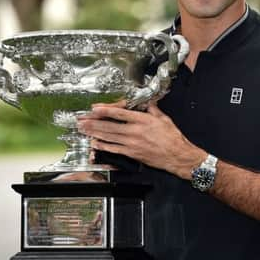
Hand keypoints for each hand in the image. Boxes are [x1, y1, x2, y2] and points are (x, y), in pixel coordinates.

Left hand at [77, 102, 206, 178]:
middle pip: (110, 126)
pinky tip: (95, 144)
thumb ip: (152, 109)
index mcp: (143, 120)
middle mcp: (135, 131)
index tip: (95, 108)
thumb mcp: (164, 118)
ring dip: (95, 133)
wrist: (178, 156)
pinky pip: (114, 149)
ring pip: (109, 137)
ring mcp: (132, 144)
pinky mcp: (132, 154)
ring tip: (84, 129)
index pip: (120, 113)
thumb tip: (145, 102)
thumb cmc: (172, 138)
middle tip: (82, 120)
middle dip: (94, 122)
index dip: (105, 110)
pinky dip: (103, 146)